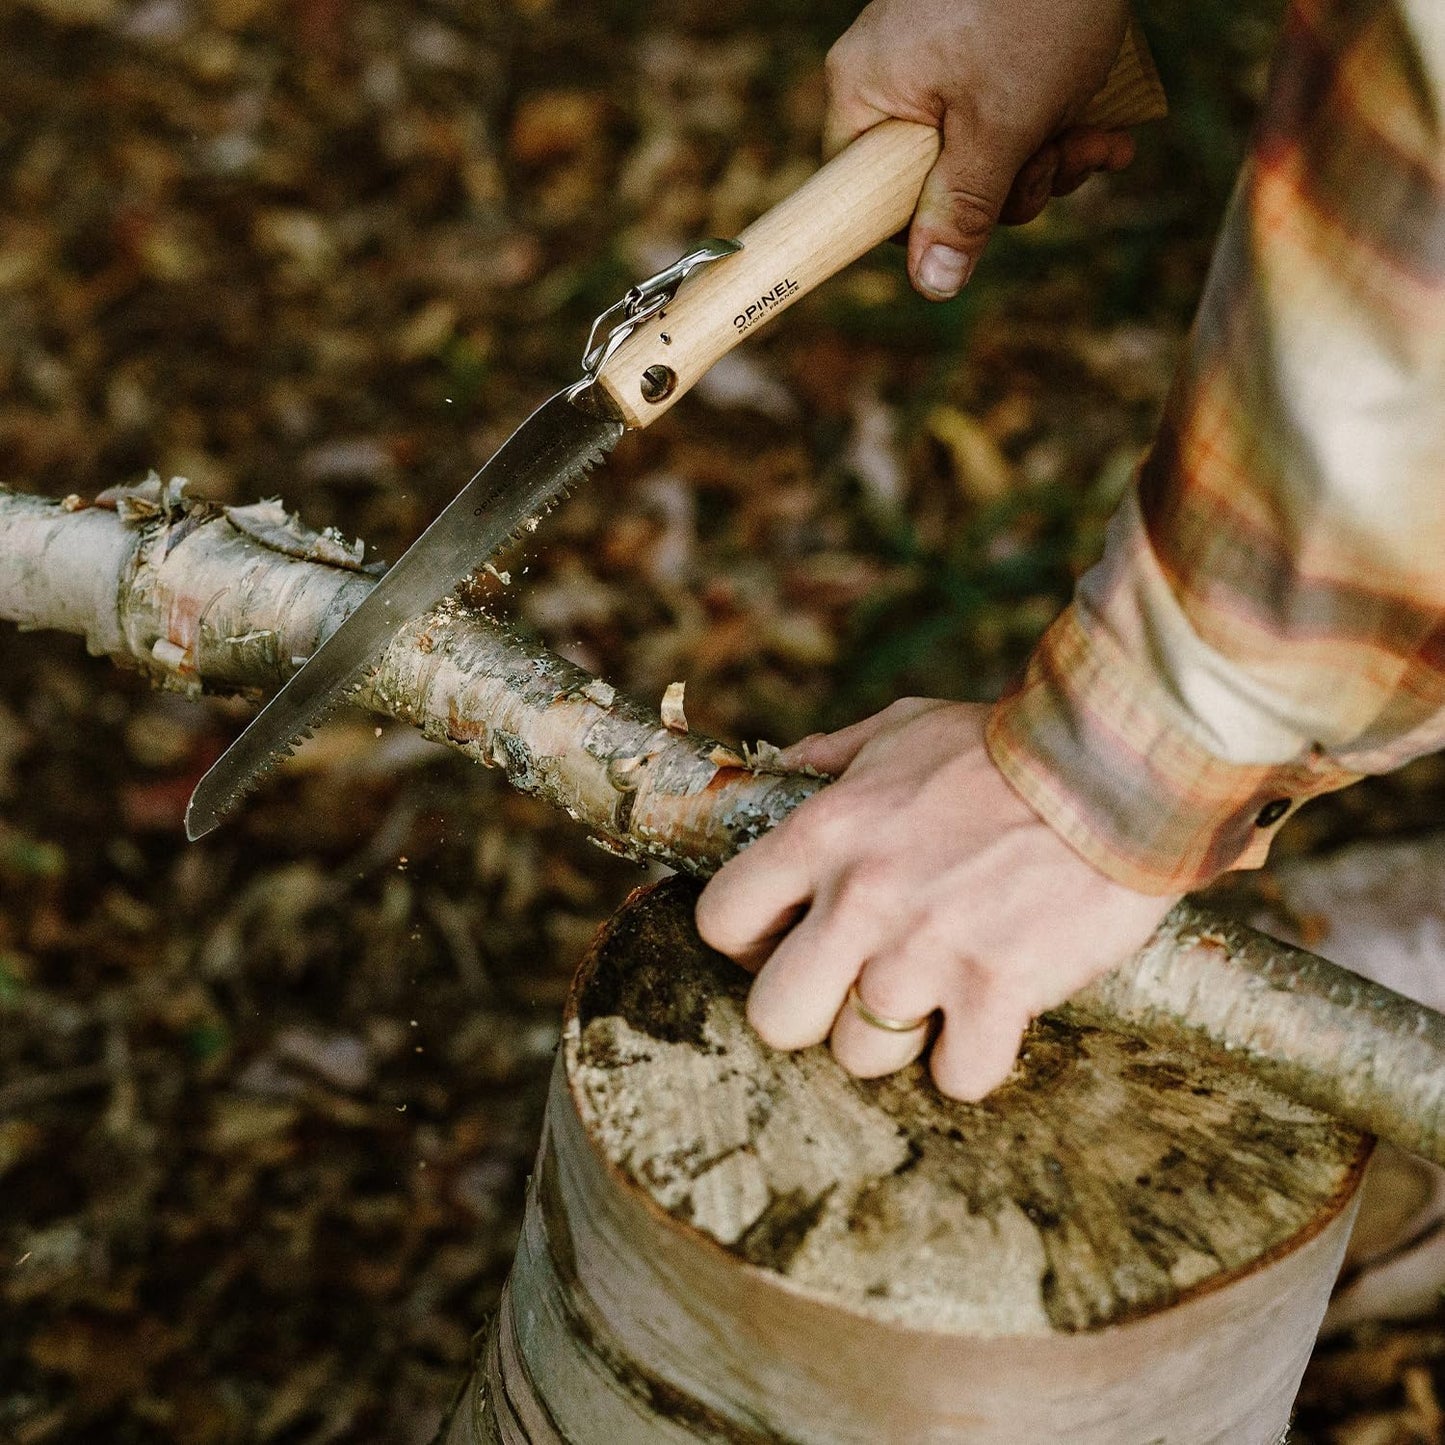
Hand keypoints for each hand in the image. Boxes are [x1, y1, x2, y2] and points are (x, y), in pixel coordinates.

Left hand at [695, 699, 1176, 1099]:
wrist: (1114, 764)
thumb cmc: (1002, 746)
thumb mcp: (898, 728)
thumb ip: (827, 758)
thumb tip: (776, 775)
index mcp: (822, 835)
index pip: (719, 919)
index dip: (746, 941)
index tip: (783, 938)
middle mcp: (860, 901)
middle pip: (774, 1018)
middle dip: (808, 1012)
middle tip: (852, 985)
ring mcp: (927, 953)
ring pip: (860, 1057)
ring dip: (895, 1037)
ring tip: (935, 991)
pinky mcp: (1000, 991)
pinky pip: (957, 1079)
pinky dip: (973, 1061)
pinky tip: (992, 1016)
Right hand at [825, 0, 1136, 297]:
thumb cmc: (1037, 4)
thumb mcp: (1002, 124)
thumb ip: (964, 209)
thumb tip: (931, 286)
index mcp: (867, 93)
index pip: (869, 200)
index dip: (926, 226)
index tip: (980, 223)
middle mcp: (890, 79)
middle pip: (935, 186)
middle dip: (1009, 190)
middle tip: (1054, 167)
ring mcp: (937, 64)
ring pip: (981, 159)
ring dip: (1044, 164)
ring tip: (1089, 139)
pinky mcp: (981, 54)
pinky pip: (1005, 121)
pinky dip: (1053, 131)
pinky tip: (1100, 133)